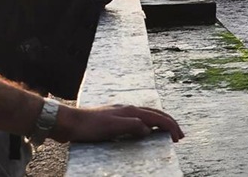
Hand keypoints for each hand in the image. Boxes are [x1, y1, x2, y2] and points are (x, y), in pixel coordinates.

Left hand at [52, 102, 183, 142]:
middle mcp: (129, 109)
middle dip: (169, 124)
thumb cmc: (88, 126)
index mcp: (131, 111)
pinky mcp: (113, 119)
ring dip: (160, 124)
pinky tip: (143, 131)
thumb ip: (133, 126)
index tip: (179, 138)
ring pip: (148, 116)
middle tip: (179, 136)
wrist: (68, 122)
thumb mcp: (112, 127)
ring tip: (166, 132)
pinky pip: (138, 120)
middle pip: (156, 114)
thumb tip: (149, 129)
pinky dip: (148, 125)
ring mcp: (121, 113)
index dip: (171, 127)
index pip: (158, 117)